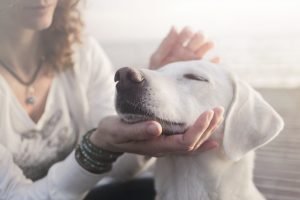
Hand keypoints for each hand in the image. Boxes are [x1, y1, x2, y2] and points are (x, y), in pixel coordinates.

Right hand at [90, 107, 223, 156]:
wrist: (106, 139)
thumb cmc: (112, 133)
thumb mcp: (119, 130)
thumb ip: (137, 130)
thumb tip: (156, 128)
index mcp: (155, 146)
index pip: (184, 142)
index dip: (198, 129)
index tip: (208, 112)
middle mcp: (163, 148)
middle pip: (193, 144)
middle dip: (208, 128)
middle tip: (218, 110)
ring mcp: (164, 146)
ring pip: (192, 144)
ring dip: (207, 131)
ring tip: (218, 117)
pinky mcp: (164, 140)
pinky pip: (186, 143)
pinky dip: (200, 139)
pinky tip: (211, 136)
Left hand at [149, 26, 219, 69]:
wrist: (161, 89)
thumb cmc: (157, 73)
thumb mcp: (158, 58)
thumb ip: (166, 43)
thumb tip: (175, 27)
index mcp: (177, 45)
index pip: (186, 32)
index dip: (188, 31)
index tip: (188, 33)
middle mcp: (187, 51)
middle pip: (198, 37)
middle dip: (199, 36)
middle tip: (195, 43)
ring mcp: (195, 60)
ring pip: (206, 47)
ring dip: (208, 44)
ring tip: (208, 45)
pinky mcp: (200, 71)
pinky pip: (211, 65)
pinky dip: (215, 62)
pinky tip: (216, 59)